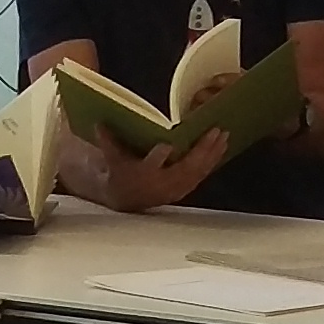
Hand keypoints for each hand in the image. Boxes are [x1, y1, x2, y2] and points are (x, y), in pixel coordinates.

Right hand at [75, 128, 231, 213]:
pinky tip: (223, 147)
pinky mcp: (185, 188)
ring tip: (224, 136)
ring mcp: (177, 188)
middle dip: (202, 150)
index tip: (167, 145)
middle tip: (215, 131)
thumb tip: (98, 123)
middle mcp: (163, 184)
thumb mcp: (113, 158)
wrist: (127, 199)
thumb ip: (108, 141)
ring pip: (199, 171)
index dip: (159, 158)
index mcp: (144, 175)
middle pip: (185, 168)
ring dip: (213, 154)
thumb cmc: (122, 174)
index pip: (150, 166)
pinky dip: (214, 160)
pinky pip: (203, 174)